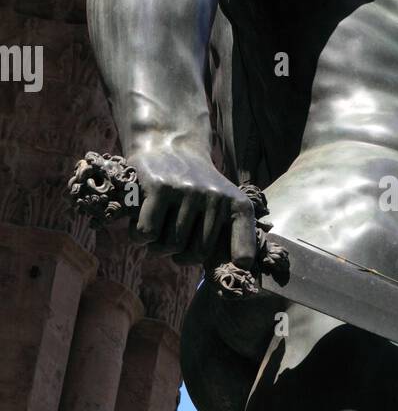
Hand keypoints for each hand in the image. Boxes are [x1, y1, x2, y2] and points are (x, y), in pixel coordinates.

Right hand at [128, 142, 256, 269]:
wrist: (169, 143)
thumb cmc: (195, 187)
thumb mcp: (222, 202)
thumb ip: (229, 233)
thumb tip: (240, 267)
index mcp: (235, 203)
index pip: (244, 236)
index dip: (243, 253)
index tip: (242, 264)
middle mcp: (215, 197)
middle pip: (196, 253)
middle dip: (180, 256)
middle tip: (172, 240)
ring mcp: (188, 191)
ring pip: (170, 246)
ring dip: (157, 247)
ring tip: (157, 229)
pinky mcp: (160, 187)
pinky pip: (148, 233)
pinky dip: (139, 237)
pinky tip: (139, 223)